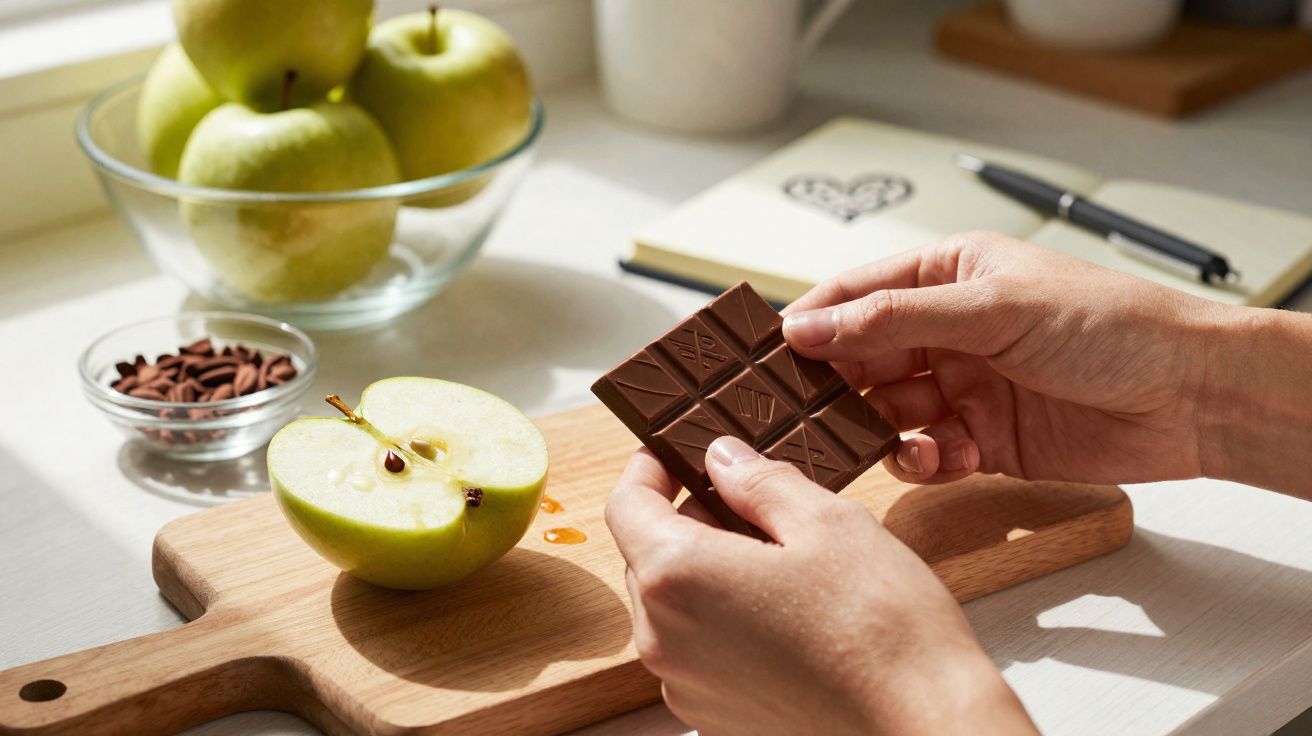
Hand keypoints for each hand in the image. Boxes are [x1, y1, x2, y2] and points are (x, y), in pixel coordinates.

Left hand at [606, 440, 1037, 735]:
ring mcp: (684, 684)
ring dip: (707, 570)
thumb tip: (722, 459)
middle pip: (646, 555)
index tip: (673, 452)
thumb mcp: (826, 521)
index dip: (648, 469)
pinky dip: (722, 619)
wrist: (923, 724)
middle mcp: (663, 637)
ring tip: (779, 559)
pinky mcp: (713, 716)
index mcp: (677, 575)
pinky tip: (784, 610)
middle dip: (688, 519)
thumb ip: (760, 482)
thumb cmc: (881, 628)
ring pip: (672, 603)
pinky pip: (696, 648)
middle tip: (750, 500)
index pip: (626, 504)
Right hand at [781, 231, 1224, 485]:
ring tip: (885, 436)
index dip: (813, 323)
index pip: (856, 294)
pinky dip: (924, 461)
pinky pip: (928, 454)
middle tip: (806, 412)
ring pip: (888, 411)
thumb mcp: (990, 308)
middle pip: (863, 358)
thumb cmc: (1109, 324)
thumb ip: (892, 319)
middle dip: (837, 385)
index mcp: (947, 277)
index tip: (770, 355)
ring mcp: (964, 387)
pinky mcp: (984, 441)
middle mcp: (949, 331)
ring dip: (880, 427)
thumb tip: (808, 326)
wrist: (1191, 395)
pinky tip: (941, 457)